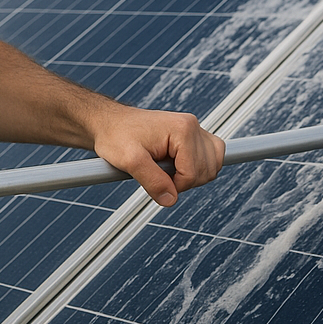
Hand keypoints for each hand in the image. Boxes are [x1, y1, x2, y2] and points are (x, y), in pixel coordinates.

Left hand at [91, 106, 224, 206]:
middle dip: (183, 181)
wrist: (110, 124)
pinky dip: (200, 167)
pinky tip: (179, 168)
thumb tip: (171, 200)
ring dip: (192, 175)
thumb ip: (152, 182)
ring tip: (167, 169)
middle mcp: (192, 126)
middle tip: (159, 174)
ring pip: (212, 165)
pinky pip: (212, 155)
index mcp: (182, 130)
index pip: (193, 174)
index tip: (155, 180)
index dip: (175, 186)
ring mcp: (193, 129)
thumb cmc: (116, 136)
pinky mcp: (192, 134)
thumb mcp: (130, 161)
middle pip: (207, 171)